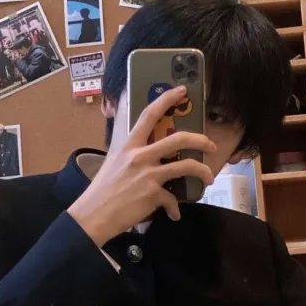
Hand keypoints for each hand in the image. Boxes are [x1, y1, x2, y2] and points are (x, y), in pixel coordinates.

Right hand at [68, 86, 215, 245]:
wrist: (94, 215)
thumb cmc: (103, 187)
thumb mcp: (114, 160)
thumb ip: (130, 149)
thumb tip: (144, 143)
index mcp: (129, 144)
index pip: (149, 114)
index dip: (166, 99)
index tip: (182, 90)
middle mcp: (140, 156)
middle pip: (178, 139)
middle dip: (201, 140)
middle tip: (211, 145)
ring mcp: (148, 174)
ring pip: (186, 166)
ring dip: (203, 172)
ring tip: (209, 178)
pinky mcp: (152, 194)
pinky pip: (172, 199)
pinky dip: (174, 208)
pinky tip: (174, 213)